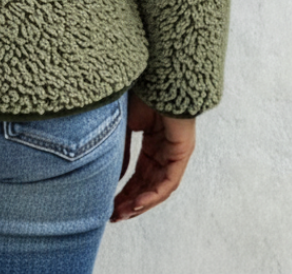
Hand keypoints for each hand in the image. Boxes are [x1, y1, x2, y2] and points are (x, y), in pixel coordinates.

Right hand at [110, 90, 195, 221]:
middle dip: (130, 201)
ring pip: (159, 187)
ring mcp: (175, 152)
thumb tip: (112, 177)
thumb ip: (120, 151)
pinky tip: (138, 203)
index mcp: (152, 142)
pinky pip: (170, 181)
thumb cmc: (139, 93)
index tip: (108, 204)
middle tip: (113, 216)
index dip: (124, 190)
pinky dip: (154, 194)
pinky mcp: (182, 151)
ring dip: (141, 203)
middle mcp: (165, 150)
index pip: (139, 173)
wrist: (157, 75)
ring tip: (122, 214)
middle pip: (148, 184)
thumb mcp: (122, 125)